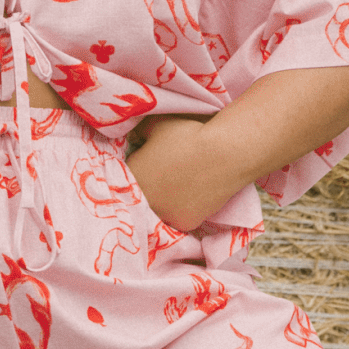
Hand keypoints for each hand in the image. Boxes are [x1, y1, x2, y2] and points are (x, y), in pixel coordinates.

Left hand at [127, 115, 237, 232]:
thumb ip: (138, 133)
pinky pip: (177, 216)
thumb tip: (135, 137)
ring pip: (158, 209)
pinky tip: (189, 195)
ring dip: (162, 200)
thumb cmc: (187, 135)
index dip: (137, 166)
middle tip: (163, 174)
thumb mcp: (154, 124)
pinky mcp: (184, 224)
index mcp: (132, 177)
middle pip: (140, 195)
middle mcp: (143, 202)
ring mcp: (164, 215)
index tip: (147, 160)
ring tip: (177, 185)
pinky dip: (181, 207)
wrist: (223, 154)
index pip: (125, 175)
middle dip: (148, 185)